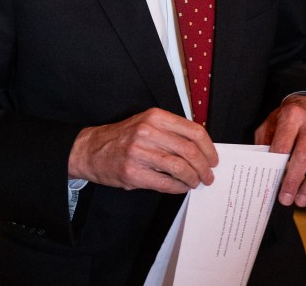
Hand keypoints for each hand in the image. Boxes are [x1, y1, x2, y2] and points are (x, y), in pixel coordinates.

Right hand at [68, 108, 217, 192]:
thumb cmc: (124, 137)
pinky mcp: (133, 173)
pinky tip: (181, 187)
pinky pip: (165, 182)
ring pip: (180, 167)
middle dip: (204, 167)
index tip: (214, 159)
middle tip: (208, 175)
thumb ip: (172, 131)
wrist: (91, 150)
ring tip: (196, 182)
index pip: (194, 131)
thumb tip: (201, 148)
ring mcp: (139, 153)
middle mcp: (148, 132)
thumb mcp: (147, 123)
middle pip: (190, 151)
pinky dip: (178, 187)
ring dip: (193, 178)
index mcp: (155, 117)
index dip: (209, 148)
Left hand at [255, 95, 305, 206]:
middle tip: (286, 199)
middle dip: (294, 181)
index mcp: (292, 115)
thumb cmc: (284, 121)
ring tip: (301, 200)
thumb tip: (264, 172)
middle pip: (303, 156)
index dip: (278, 166)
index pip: (283, 144)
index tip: (273, 184)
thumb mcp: (269, 126)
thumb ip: (265, 145)